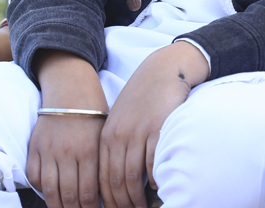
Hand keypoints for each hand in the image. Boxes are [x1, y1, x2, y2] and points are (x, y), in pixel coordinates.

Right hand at [28, 51, 107, 207]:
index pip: (90, 193)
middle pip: (69, 196)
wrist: (71, 91)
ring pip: (51, 191)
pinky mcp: (34, 148)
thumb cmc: (94, 116)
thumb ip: (103, 165)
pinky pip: (35, 178)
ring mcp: (48, 152)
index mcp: (90, 151)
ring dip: (60, 206)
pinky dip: (43, 190)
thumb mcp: (105, 138)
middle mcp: (67, 153)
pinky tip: (52, 195)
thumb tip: (108, 195)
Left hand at [100, 42, 209, 207]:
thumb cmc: (144, 98)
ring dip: (136, 198)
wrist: (163, 70)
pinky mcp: (158, 128)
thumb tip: (118, 177)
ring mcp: (138, 133)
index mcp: (106, 136)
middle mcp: (119, 136)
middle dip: (121, 204)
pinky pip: (153, 162)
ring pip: (131, 176)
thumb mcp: (122, 120)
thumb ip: (118, 144)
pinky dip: (154, 179)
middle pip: (114, 181)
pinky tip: (158, 187)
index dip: (106, 200)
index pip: (101, 178)